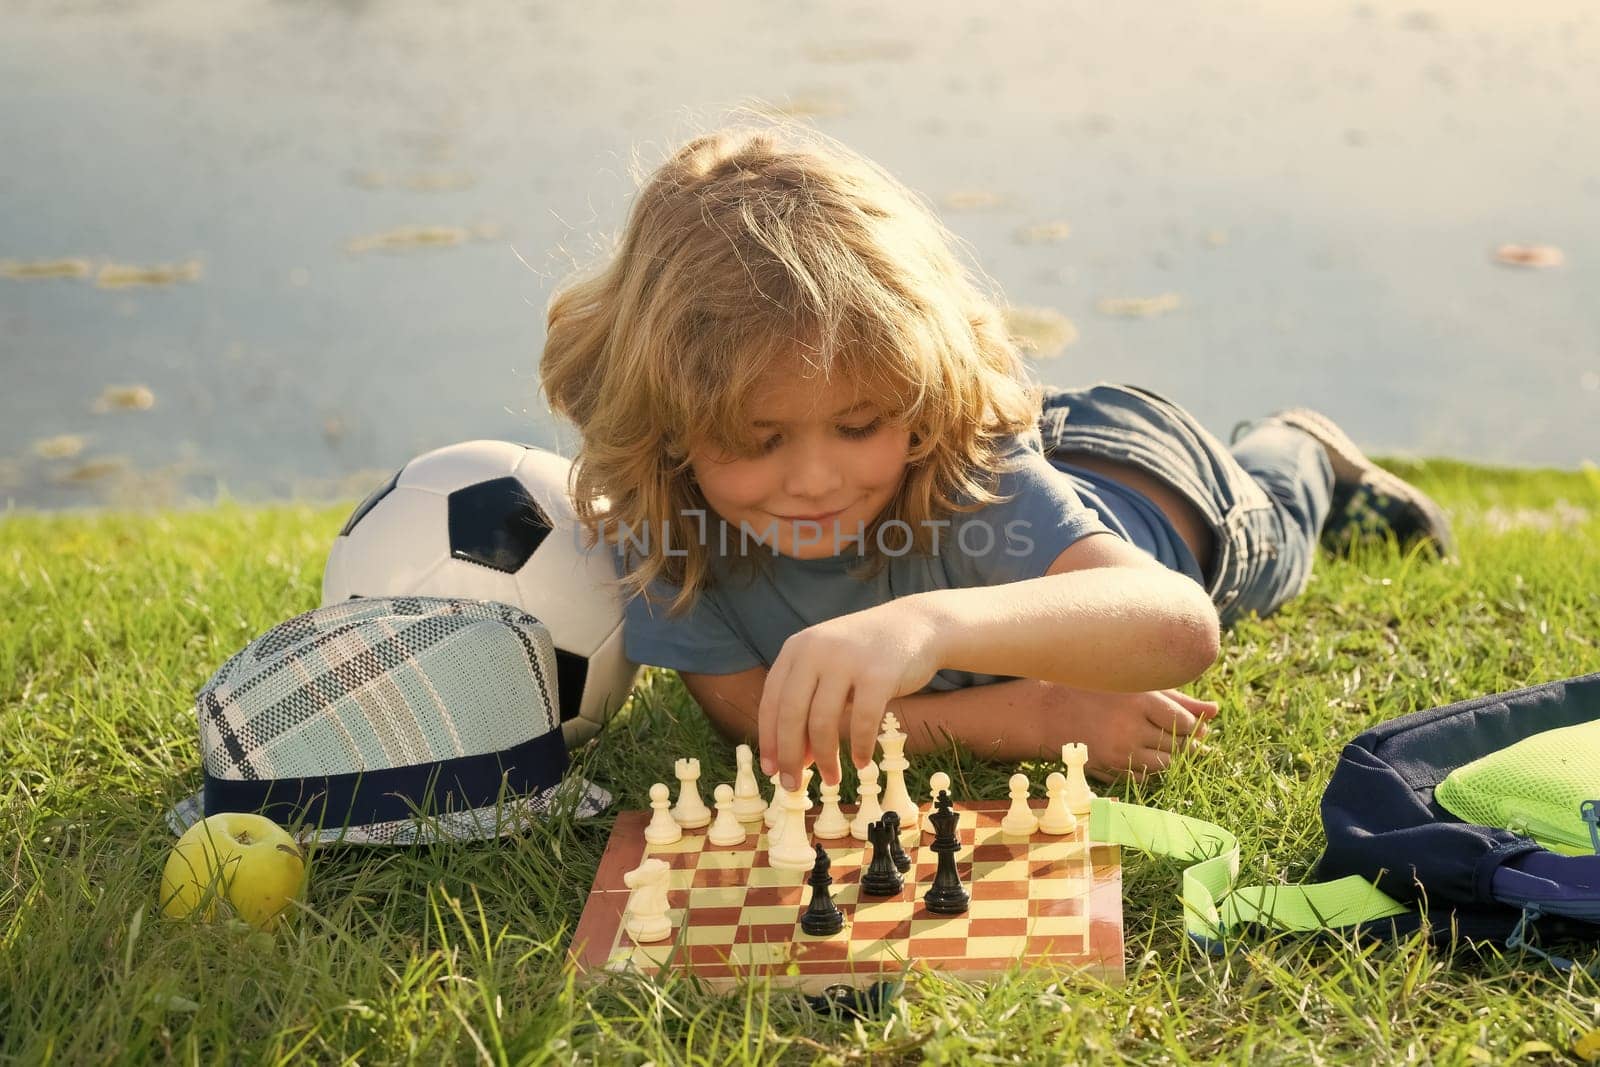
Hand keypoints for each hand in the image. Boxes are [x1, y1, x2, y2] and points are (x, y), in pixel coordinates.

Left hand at [757, 599, 943, 788]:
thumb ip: (810, 706)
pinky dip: (860, 747)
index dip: (769, 740)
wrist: (916, 625)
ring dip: (825, 758)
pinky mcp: (878, 674)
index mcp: (797, 648)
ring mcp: (847, 660)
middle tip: (792, 784)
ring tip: (831, 779)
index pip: (771, 701)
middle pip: (791, 714)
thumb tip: (798, 759)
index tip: (771, 770)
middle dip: (789, 755)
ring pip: (823, 722)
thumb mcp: (829, 670)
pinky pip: (861, 722)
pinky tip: (862, 762)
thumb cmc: (867, 656)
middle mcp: (816, 650)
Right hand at [1040, 684, 1217, 782]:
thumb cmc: (1096, 692)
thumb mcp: (1136, 687)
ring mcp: (1119, 752)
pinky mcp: (1109, 769)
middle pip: (1178, 746)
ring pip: (1165, 766)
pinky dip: (1152, 770)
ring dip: (1173, 759)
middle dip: (1188, 745)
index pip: (1184, 722)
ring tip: (1169, 748)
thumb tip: (1215, 711)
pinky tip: (1147, 757)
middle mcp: (1130, 729)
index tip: (1194, 725)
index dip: (1194, 727)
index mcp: (1138, 701)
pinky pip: (1145, 777)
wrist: (1048, 712)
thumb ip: (1178, 699)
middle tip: (1189, 741)